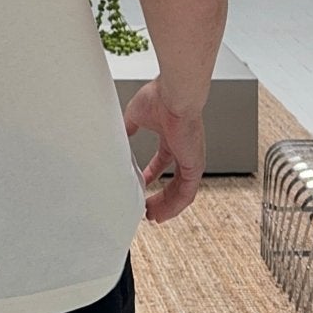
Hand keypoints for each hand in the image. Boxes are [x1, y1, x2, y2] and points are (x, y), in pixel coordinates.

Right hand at [123, 79, 205, 223]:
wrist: (175, 95)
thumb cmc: (160, 97)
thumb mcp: (135, 115)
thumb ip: (128, 127)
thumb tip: (118, 134)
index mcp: (171, 136)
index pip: (163, 161)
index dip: (152, 175)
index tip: (141, 185)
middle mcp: (184, 150)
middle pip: (173, 180)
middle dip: (160, 197)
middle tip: (146, 210)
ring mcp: (191, 159)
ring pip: (181, 191)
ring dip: (166, 206)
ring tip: (152, 217)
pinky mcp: (195, 166)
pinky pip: (187, 193)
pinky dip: (174, 206)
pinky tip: (161, 214)